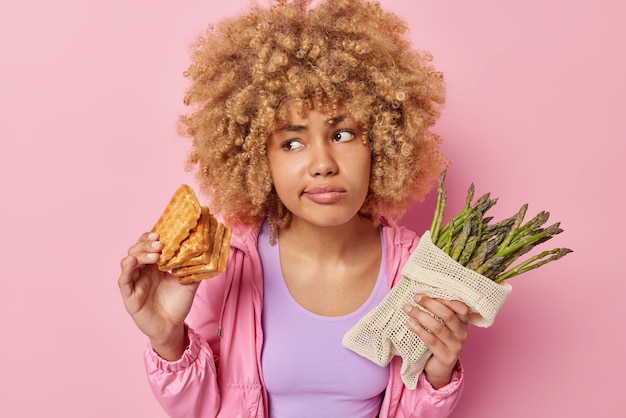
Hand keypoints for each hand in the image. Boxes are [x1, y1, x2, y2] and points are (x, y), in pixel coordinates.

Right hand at [118, 232, 199, 359]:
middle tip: (159, 244)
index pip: (148, 245)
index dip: (151, 238)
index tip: (161, 233)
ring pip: (129, 262)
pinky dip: (126, 270)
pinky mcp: (130, 296)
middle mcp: (142, 271)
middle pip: (137, 250)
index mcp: (154, 265)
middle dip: (146, 244)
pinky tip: (131, 262)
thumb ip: (195, 268)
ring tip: (155, 254)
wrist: (172, 327)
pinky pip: (123, 281)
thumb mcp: (190, 283)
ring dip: (140, 255)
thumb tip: (208, 252)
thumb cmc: (178, 304)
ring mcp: (134, 283)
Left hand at [403, 294, 468, 388]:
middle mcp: (462, 334)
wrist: (439, 368)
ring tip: (407, 309)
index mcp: (463, 323)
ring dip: (421, 316)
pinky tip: (409, 323)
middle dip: (430, 304)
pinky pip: (431, 341)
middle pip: (448, 315)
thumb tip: (421, 294)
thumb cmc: (438, 340)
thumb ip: (437, 312)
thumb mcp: (442, 325)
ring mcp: (455, 346)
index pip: (462, 308)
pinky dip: (419, 330)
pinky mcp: (446, 357)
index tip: (429, 293)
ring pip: (438, 327)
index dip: (446, 300)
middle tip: (416, 297)